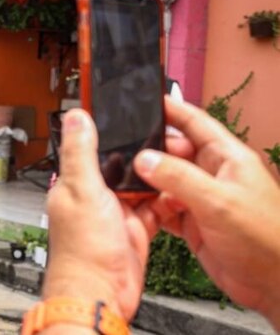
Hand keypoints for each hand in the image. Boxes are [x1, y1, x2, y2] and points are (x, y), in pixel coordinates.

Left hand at [43, 109, 158, 320]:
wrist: (100, 293)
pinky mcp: (135, 229)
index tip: (128, 115)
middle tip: (164, 139)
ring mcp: (116, 213)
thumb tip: (76, 116)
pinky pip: (156, 208)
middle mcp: (93, 196)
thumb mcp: (82, 191)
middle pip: (121, 164)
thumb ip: (81, 153)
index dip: (108, 132)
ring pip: (142, 185)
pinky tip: (179, 191)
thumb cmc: (82, 249)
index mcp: (74, 182)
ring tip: (176, 162)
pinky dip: (168, 201)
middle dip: (141, 154)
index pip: (91, 147)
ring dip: (158, 177)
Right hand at [133, 98, 279, 324]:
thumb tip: (145, 158)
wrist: (274, 284)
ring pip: (164, 180)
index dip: (171, 110)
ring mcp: (202, 199)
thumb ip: (179, 177)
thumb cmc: (266, 240)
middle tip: (123, 150)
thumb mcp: (218, 202)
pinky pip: (163, 207)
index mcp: (228, 159)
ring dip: (145, 181)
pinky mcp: (193, 223)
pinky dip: (148, 207)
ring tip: (122, 178)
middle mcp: (214, 175)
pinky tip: (134, 205)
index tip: (144, 100)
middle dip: (149, 150)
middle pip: (174, 151)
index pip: (195, 123)